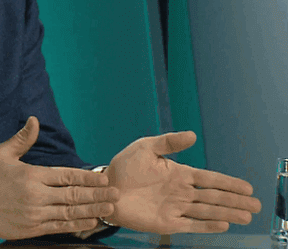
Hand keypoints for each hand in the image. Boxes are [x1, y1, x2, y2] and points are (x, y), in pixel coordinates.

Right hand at [0, 116, 119, 239]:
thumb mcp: (2, 153)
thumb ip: (22, 139)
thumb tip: (35, 120)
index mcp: (32, 175)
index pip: (66, 176)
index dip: (87, 177)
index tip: (104, 177)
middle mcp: (37, 196)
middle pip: (73, 195)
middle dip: (97, 194)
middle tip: (116, 193)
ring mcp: (35, 214)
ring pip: (70, 213)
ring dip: (92, 210)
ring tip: (109, 208)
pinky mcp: (32, 229)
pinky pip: (60, 227)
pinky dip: (76, 225)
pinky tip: (90, 222)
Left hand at [103, 131, 261, 233]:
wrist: (105, 187)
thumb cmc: (124, 166)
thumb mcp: (146, 147)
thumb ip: (169, 143)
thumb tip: (192, 135)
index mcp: (178, 173)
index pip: (209, 179)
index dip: (228, 183)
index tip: (247, 186)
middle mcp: (180, 192)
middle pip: (213, 197)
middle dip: (235, 201)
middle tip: (257, 205)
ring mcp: (175, 208)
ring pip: (207, 211)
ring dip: (227, 213)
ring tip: (247, 216)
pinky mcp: (166, 223)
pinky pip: (190, 225)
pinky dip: (207, 226)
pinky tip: (223, 225)